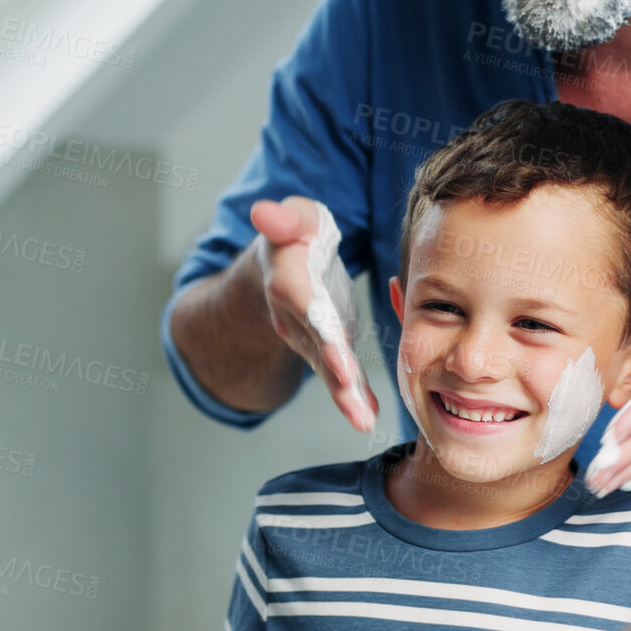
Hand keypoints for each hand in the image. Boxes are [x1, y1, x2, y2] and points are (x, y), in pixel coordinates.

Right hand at [247, 196, 381, 431]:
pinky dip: (353, 398)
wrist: (287, 264)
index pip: (302, 301)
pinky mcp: (324, 350)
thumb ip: (285, 218)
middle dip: (331, 367)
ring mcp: (306, 337)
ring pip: (326, 368)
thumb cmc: (299, 234)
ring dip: (343, 394)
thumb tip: (263, 211)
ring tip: (361, 418)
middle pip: (314, 342)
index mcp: (289, 279)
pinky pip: (339, 376)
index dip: (316, 322)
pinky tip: (367, 417)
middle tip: (349, 387)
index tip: (333, 343)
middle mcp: (292, 315)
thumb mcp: (296, 218)